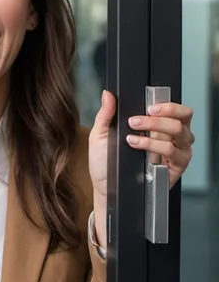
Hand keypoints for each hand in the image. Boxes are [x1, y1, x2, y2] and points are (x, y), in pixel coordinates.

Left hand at [88, 90, 193, 246]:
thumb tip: (108, 94)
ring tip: (132, 136)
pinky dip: (156, 147)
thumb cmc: (104, 162)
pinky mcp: (174, 168)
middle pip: (182, 119)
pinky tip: (138, 146)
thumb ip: (105, 114)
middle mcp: (169, 138)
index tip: (149, 106)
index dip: (168, 105)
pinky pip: (175, 153)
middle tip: (136, 121)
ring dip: (156, 131)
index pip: (175, 110)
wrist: (104, 187)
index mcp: (156, 126)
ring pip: (181, 134)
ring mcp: (174, 153)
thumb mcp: (100, 135)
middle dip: (159, 117)